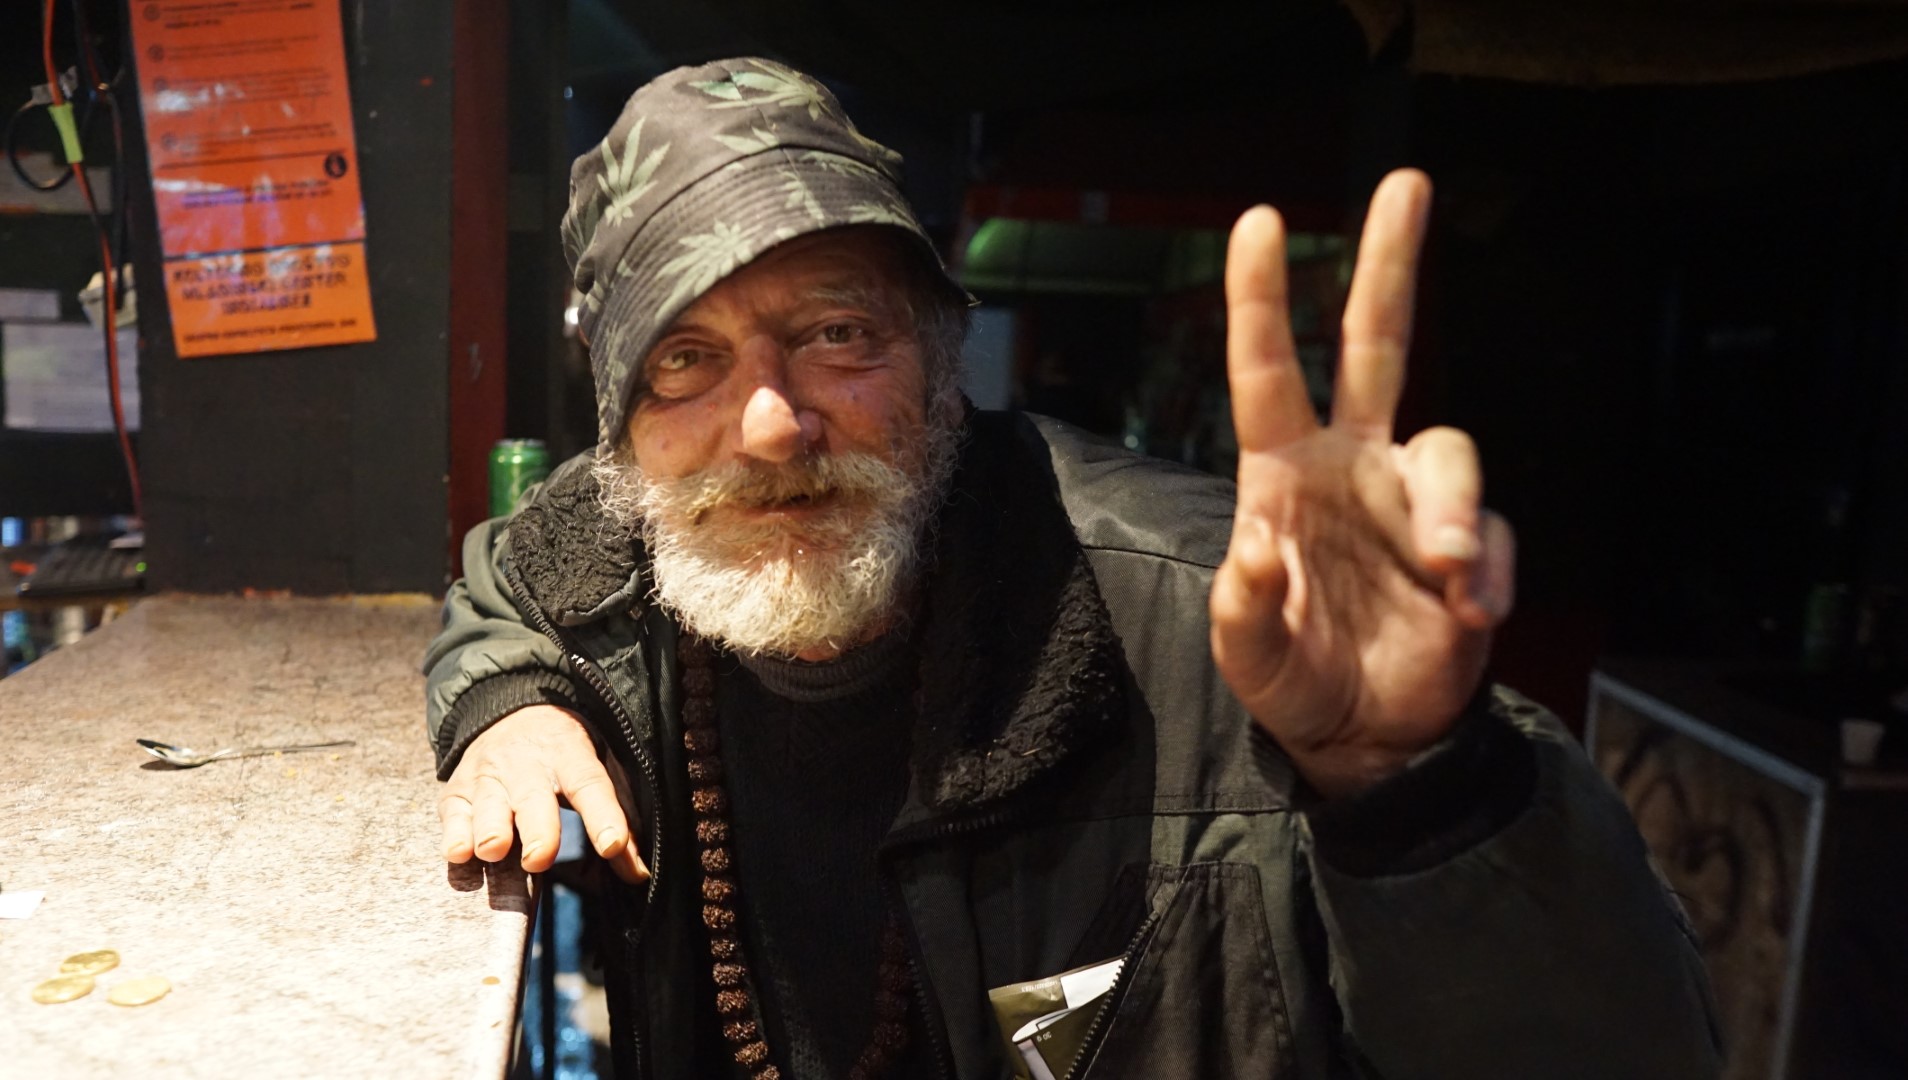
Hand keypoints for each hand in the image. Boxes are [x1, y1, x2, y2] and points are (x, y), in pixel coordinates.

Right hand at [438, 704, 647, 881]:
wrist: (513, 712)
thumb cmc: (563, 756)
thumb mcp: (595, 771)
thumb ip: (615, 821)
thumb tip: (637, 874)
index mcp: (570, 754)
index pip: (590, 784)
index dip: (603, 815)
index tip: (613, 845)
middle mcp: (526, 764)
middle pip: (534, 798)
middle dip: (538, 829)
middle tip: (541, 858)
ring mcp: (488, 775)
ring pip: (488, 805)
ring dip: (490, 830)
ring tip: (494, 851)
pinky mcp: (457, 791)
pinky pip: (453, 814)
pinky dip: (454, 834)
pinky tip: (459, 853)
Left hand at [1209, 169, 1515, 799]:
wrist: (1367, 737)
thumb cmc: (1294, 680)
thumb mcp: (1249, 654)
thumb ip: (1242, 606)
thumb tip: (1253, 543)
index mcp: (1284, 475)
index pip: (1269, 373)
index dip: (1260, 301)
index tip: (1258, 222)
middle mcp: (1352, 465)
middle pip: (1376, 344)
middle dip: (1388, 263)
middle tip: (1406, 182)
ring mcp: (1413, 500)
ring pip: (1451, 449)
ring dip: (1452, 508)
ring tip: (1448, 570)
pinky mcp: (1469, 547)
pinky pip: (1491, 535)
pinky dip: (1487, 571)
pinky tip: (1470, 615)